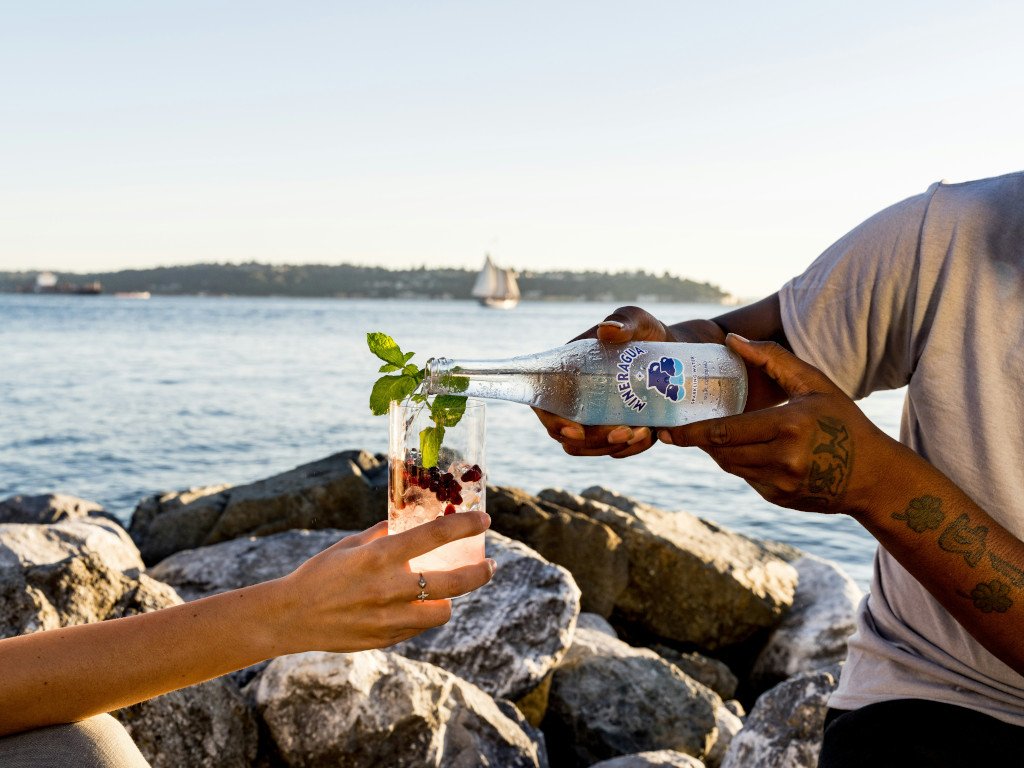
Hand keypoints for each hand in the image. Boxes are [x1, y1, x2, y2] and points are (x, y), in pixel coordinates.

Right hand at [271, 512, 494, 652]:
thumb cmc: (321, 573)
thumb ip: (384, 535)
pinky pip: (418, 627)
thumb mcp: (351, 545)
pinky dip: (421, 615)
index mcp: (380, 556)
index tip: (485, 520)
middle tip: (491, 566)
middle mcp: (390, 588)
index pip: (435, 535)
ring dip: (448, 599)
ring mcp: (390, 618)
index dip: (465, 526)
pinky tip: (412, 607)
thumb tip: (410, 523)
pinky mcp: (387, 639)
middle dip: (481, 573)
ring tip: (444, 591)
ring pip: (442, 611)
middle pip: (454, 583)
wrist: (292, 616)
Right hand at [534, 305, 724, 458]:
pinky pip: (615, 449)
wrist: (675, 351)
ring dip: (613, 447)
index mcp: (567, 373)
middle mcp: (576, 398)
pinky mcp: (616, 429)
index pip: (546, 404)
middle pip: (567, 435)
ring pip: (590, 447)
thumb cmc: (647, 332)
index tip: (577, 431)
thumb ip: (624, 321)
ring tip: (643, 432)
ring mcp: (595, 417)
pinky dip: (631, 448)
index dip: (554, 422)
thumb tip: (606, 330)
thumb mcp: (637, 320)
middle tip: (624, 432)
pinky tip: (650, 434)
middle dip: (593, 441)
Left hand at [658, 335, 896, 514]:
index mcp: (789, 426)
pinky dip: (737, 462)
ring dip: (715, 449)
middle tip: (673, 430)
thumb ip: (772, 359)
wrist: (874, 476)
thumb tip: (731, 340)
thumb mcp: (814, 383)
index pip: (725, 431)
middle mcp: (783, 459)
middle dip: (697, 440)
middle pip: (721, 451)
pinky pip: (744, 477)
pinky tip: (742, 447)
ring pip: (729, 466)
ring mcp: (780, 483)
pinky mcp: (777, 498)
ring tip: (707, 432)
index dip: (692, 432)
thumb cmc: (843, 421)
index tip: (667, 431)